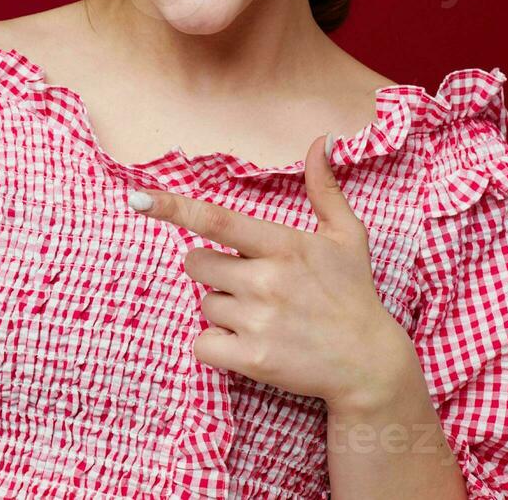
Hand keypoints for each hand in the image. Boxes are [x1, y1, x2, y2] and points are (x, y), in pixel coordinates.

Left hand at [129, 132, 412, 408]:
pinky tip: (249, 344)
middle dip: (213, 269)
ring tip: (264, 316)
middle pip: (196, 262)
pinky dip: (216, 346)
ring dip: (223, 309)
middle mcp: (267, 281)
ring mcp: (258, 321)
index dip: (172, 208)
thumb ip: (325, 188)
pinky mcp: (252, 359)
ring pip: (203, 303)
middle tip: (252, 282)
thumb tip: (319, 141)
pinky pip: (202, 343)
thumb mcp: (347, 236)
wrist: (370, 366)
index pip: (216, 220)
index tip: (137, 198)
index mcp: (284, 246)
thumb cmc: (354, 294)